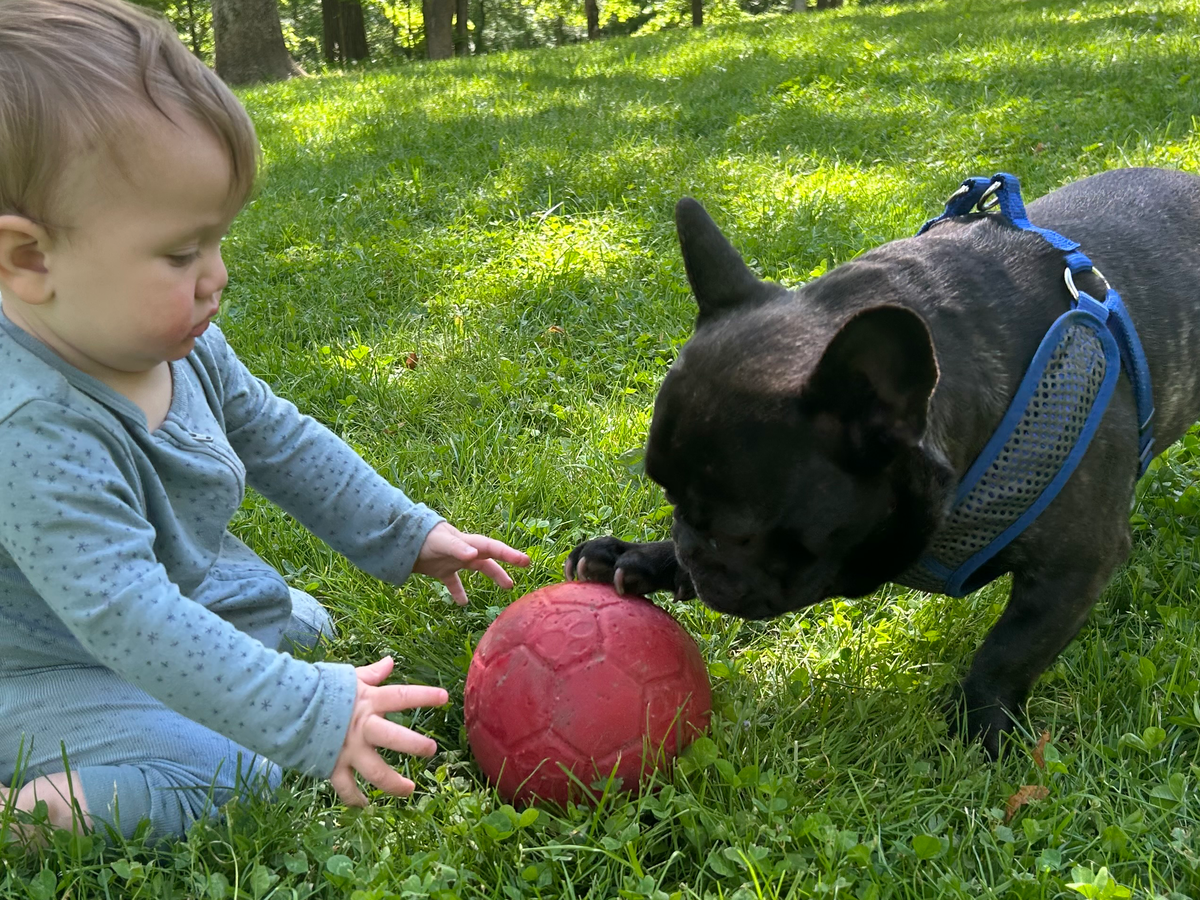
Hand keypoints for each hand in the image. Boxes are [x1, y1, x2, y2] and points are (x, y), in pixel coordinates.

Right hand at [330, 656, 448, 805]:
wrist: (284, 708)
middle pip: (395, 738)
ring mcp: (348, 749)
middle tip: (431, 750)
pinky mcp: (332, 766)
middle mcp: (362, 727)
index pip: (402, 697)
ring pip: (376, 771)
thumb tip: (390, 661)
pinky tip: (366, 805)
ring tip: (410, 789)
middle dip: (415, 745)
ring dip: (394, 784)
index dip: (424, 696)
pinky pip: (346, 788)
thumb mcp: (348, 678)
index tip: (445, 698)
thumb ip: (372, 674)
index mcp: (369, 702)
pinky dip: (355, 799)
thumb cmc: (321, 690)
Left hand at [413, 521, 529, 605]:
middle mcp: (464, 551)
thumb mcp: (441, 542)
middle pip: (490, 558)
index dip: (510, 554)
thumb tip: (474, 556)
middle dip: (508, 562)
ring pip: (477, 569)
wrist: (401, 540)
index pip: (493, 548)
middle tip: (525, 567)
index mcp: (468, 543)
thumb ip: (457, 549)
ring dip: (492, 576)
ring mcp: (454, 561)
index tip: (525, 561)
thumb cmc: (423, 537)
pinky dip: (459, 592)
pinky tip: (462, 604)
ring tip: (507, 586)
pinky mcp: (441, 570)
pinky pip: (454, 582)